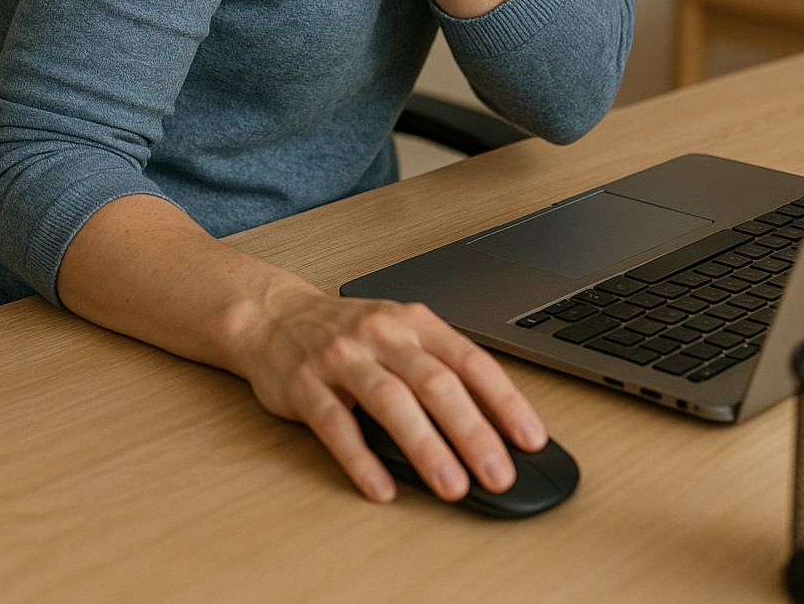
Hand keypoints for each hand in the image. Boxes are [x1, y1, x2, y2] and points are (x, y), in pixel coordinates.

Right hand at [232, 275, 548, 503]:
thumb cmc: (347, 332)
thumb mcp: (399, 334)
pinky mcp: (304, 384)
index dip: (504, 400)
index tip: (530, 439)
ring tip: (452, 486)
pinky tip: (382, 488)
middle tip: (498, 473)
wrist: (272, 315)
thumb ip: (439, 369)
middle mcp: (381, 335)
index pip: (469, 360)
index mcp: (413, 323)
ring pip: (391, 401)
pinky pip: (335, 424)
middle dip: (472, 431)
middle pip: (435, 383)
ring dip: (425, 446)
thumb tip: (492, 427)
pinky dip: (361, 459)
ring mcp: (342, 357)